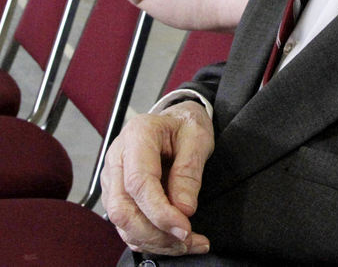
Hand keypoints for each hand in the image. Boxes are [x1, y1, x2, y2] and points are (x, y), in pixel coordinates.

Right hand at [101, 101, 213, 254]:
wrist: (176, 120)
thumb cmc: (186, 126)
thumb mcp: (197, 137)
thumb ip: (189, 171)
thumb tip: (183, 209)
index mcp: (137, 135)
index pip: (138, 183)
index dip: (160, 212)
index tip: (184, 228)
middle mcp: (117, 158)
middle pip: (123, 208)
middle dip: (155, 233)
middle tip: (189, 240)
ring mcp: (113, 178)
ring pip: (122, 222)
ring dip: (155, 241)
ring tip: (189, 243)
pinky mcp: (117, 195)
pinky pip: (127, 225)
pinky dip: (150, 240)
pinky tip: (175, 242)